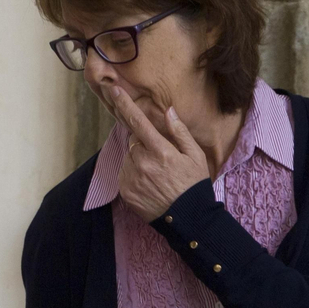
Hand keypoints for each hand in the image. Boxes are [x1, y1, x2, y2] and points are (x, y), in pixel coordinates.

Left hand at [109, 86, 209, 220]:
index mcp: (160, 151)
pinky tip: (149, 183)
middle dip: (143, 143)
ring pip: (129, 157)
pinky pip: (124, 173)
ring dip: (138, 159)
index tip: (112, 89)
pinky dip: (133, 174)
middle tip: (161, 157)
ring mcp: (131, 178)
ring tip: (156, 174)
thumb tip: (168, 111)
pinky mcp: (125, 191)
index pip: (137, 122)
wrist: (187, 218)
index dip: (124, 104)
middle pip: (134, 141)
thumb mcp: (195, 156)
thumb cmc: (193, 185)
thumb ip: (179, 132)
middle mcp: (142, 163)